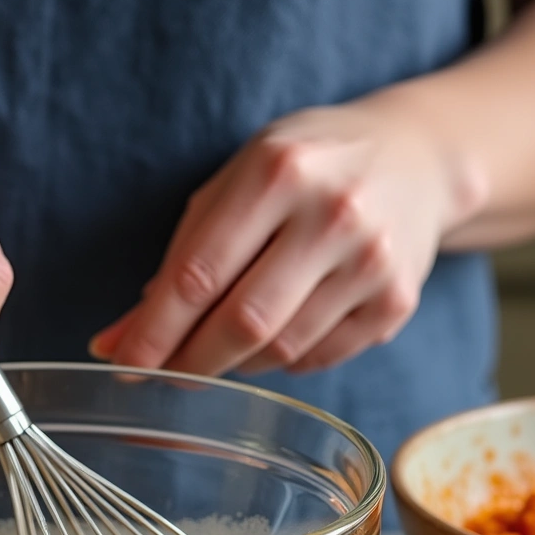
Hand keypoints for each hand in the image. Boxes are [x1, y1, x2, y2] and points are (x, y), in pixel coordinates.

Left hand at [90, 99, 478, 375]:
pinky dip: (279, 362)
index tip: (123, 365)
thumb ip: (175, 262)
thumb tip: (116, 341)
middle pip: (241, 323)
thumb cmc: (303, 171)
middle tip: (164, 375)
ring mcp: (373, 261)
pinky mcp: (396, 302)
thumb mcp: (233, 189)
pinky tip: (273, 337)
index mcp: (277, 172)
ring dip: (233, 363)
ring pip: (278, 350)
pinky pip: (315, 359)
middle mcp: (333, 213)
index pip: (198, 275)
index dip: (154, 332)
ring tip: (219, 347)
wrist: (417, 159)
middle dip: (190, 362)